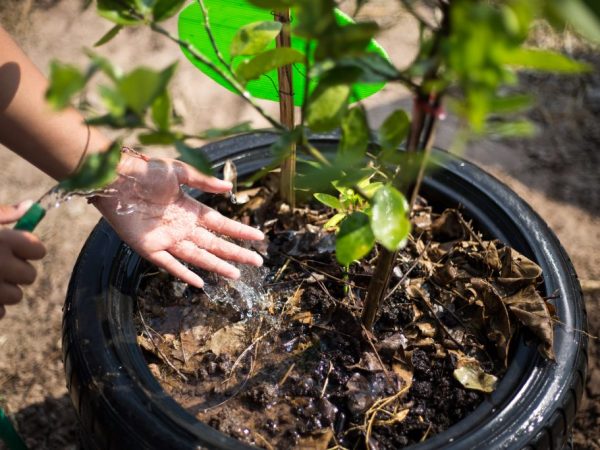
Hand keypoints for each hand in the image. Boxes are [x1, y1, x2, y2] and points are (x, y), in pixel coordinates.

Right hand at [0, 201, 46, 317]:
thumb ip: (4, 214)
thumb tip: (29, 205)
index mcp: (2, 239)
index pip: (37, 250)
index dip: (28, 250)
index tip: (16, 248)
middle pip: (29, 276)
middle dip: (16, 272)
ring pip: (16, 296)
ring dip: (3, 290)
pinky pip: (0, 312)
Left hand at [94, 152, 263, 287]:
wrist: (116, 179)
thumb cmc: (146, 172)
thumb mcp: (179, 172)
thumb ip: (204, 182)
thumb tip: (229, 188)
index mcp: (190, 209)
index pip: (221, 224)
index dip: (239, 232)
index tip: (258, 238)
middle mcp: (182, 227)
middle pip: (214, 244)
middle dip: (236, 253)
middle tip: (257, 261)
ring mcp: (167, 239)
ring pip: (198, 257)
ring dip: (217, 266)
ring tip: (236, 275)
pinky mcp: (150, 248)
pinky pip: (170, 265)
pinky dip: (184, 274)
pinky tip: (200, 283)